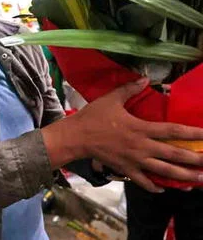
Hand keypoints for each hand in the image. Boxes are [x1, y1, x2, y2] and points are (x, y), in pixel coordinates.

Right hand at [76, 78, 202, 192]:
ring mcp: (134, 160)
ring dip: (183, 176)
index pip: (172, 131)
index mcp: (140, 128)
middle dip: (194, 159)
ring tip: (198, 180)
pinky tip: (163, 189)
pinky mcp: (125, 169)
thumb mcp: (111, 99)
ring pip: (163, 171)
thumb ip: (129, 89)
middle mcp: (141, 147)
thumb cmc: (93, 117)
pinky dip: (154, 186)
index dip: (192, 133)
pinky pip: (143, 181)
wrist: (76, 137)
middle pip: (173, 154)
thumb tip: (145, 78)